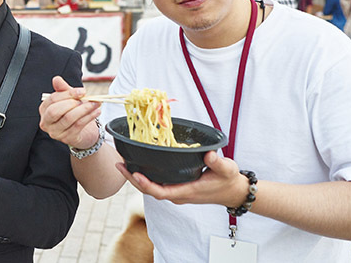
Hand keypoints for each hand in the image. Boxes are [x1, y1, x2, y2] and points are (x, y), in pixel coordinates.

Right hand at [38, 76, 100, 149]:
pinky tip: (97, 111)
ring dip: (84, 109)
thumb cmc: (72, 111)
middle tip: (87, 98)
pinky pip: (78, 126)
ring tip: (95, 103)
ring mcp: (55, 132)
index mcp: (44, 109)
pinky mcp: (67, 139)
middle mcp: (46, 122)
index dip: (68, 94)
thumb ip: (63, 89)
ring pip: (68, 118)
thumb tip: (56, 79)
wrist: (81, 131)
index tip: (82, 91)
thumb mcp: (68, 99)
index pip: (53, 99)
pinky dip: (89, 117)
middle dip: (72, 103)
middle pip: (55, 111)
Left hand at [116, 151, 247, 206]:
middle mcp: (178, 194)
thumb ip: (218, 163)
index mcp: (186, 191)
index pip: (160, 192)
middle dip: (132, 179)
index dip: (145, 184)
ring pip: (151, 188)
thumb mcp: (227, 169)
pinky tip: (137, 165)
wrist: (232, 191)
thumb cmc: (228, 180)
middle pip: (149, 190)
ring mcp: (176, 192)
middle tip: (119, 164)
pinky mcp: (176, 187)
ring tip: (122, 163)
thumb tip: (208, 155)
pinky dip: (144, 176)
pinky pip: (156, 184)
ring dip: (135, 178)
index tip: (134, 174)